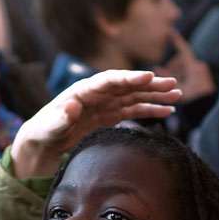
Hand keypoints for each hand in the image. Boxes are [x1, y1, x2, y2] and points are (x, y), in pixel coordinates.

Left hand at [9, 69, 180, 177]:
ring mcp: (105, 105)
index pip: (110, 80)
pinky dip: (150, 110)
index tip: (149, 76)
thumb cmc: (42, 132)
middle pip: (127, 85)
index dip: (129, 77)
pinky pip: (133, 111)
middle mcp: (97, 94)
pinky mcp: (109, 117)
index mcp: (83, 91)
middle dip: (150, 84)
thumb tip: (72, 107)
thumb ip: (60, 118)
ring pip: (135, 97)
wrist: (41, 143)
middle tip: (173, 84)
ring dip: (155, 96)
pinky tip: (167, 110)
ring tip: (177, 95)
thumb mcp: (48, 128)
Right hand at [154, 29, 215, 103]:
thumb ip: (167, 79)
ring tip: (172, 86)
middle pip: (181, 61)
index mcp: (194, 67)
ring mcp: (201, 72)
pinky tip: (179, 86)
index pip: (184, 50)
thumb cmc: (195, 101)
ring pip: (184, 67)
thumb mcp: (179, 90)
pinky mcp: (202, 77)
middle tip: (164, 77)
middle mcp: (199, 66)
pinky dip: (181, 77)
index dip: (177, 40)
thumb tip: (156, 68)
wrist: (210, 109)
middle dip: (172, 67)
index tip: (171, 31)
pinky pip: (188, 73)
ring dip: (176, 74)